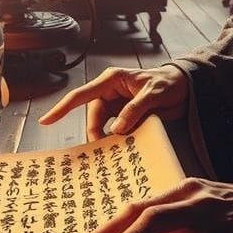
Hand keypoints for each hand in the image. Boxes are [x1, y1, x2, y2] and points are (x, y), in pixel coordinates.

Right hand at [38, 65, 188, 140]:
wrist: (187, 87)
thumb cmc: (169, 83)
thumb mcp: (154, 94)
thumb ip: (135, 110)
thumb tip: (116, 130)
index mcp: (112, 80)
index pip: (81, 95)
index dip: (62, 108)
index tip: (45, 121)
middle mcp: (111, 92)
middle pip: (94, 116)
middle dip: (96, 133)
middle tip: (104, 150)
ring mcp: (119, 105)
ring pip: (104, 125)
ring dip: (108, 138)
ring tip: (113, 152)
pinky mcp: (127, 115)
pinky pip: (116, 129)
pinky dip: (119, 140)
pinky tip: (124, 149)